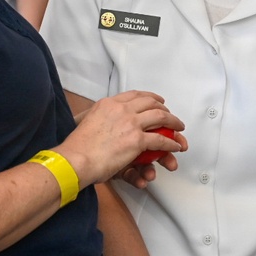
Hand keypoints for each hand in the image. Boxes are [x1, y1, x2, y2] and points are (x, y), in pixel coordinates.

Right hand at [56, 90, 185, 185]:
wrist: (75, 159)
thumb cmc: (77, 147)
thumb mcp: (84, 122)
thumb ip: (94, 117)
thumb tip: (95, 120)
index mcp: (108, 104)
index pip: (134, 95)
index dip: (149, 97)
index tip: (155, 100)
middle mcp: (121, 110)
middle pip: (150, 103)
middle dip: (164, 108)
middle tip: (170, 114)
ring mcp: (131, 124)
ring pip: (161, 117)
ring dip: (173, 122)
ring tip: (179, 128)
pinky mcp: (137, 140)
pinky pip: (161, 140)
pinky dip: (170, 144)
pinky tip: (174, 147)